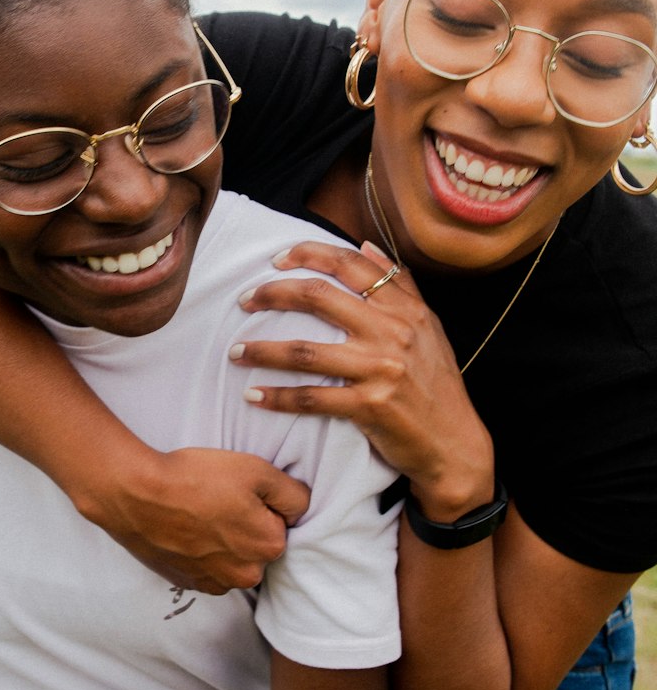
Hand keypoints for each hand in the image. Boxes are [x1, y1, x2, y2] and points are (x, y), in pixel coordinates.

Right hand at [74, 446, 310, 593]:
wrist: (136, 494)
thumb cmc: (195, 477)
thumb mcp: (256, 470)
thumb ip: (292, 493)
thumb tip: (302, 508)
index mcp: (270, 545)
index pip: (282, 521)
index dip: (262, 502)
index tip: (238, 491)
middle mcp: (247, 574)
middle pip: (259, 545)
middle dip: (247, 526)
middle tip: (217, 500)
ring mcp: (216, 582)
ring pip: (234, 559)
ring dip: (225, 542)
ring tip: (199, 514)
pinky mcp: (188, 584)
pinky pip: (209, 569)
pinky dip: (203, 553)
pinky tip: (186, 531)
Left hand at [230, 240, 494, 518]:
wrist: (454, 443)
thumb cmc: (437, 383)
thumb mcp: (428, 327)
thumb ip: (400, 284)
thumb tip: (366, 246)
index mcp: (404, 308)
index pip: (350, 265)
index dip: (307, 254)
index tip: (276, 260)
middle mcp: (393, 332)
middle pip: (318, 298)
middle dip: (272, 294)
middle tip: (245, 301)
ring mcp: (380, 370)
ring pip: (305, 351)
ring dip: (262, 350)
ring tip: (235, 352)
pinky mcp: (369, 407)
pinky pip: (311, 398)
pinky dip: (277, 397)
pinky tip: (253, 396)